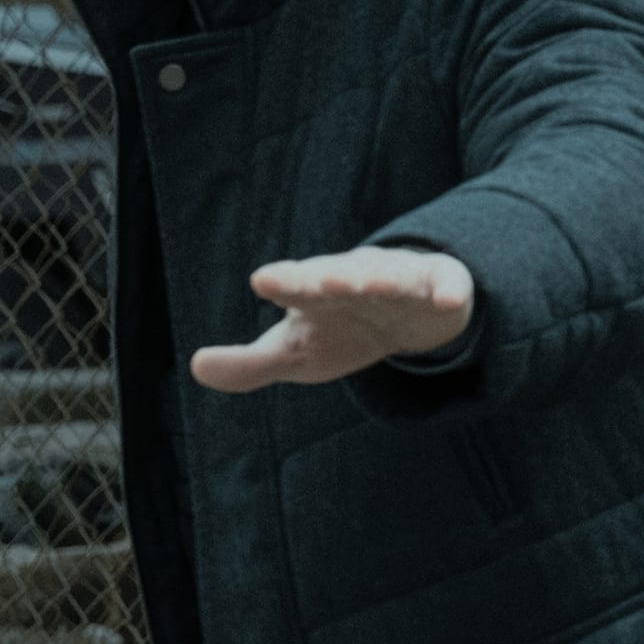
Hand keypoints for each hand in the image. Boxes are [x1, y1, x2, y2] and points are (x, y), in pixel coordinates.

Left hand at [191, 245, 474, 393]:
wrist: (407, 313)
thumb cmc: (339, 329)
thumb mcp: (293, 352)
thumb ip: (248, 364)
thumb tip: (197, 366)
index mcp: (315, 293)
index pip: (295, 286)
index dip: (282, 283)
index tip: (263, 281)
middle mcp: (354, 279)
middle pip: (340, 276)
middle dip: (330, 276)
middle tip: (320, 280)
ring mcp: (399, 281)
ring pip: (391, 277)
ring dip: (381, 280)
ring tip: (371, 285)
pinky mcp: (439, 288)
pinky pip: (445, 288)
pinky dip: (446, 292)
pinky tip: (446, 299)